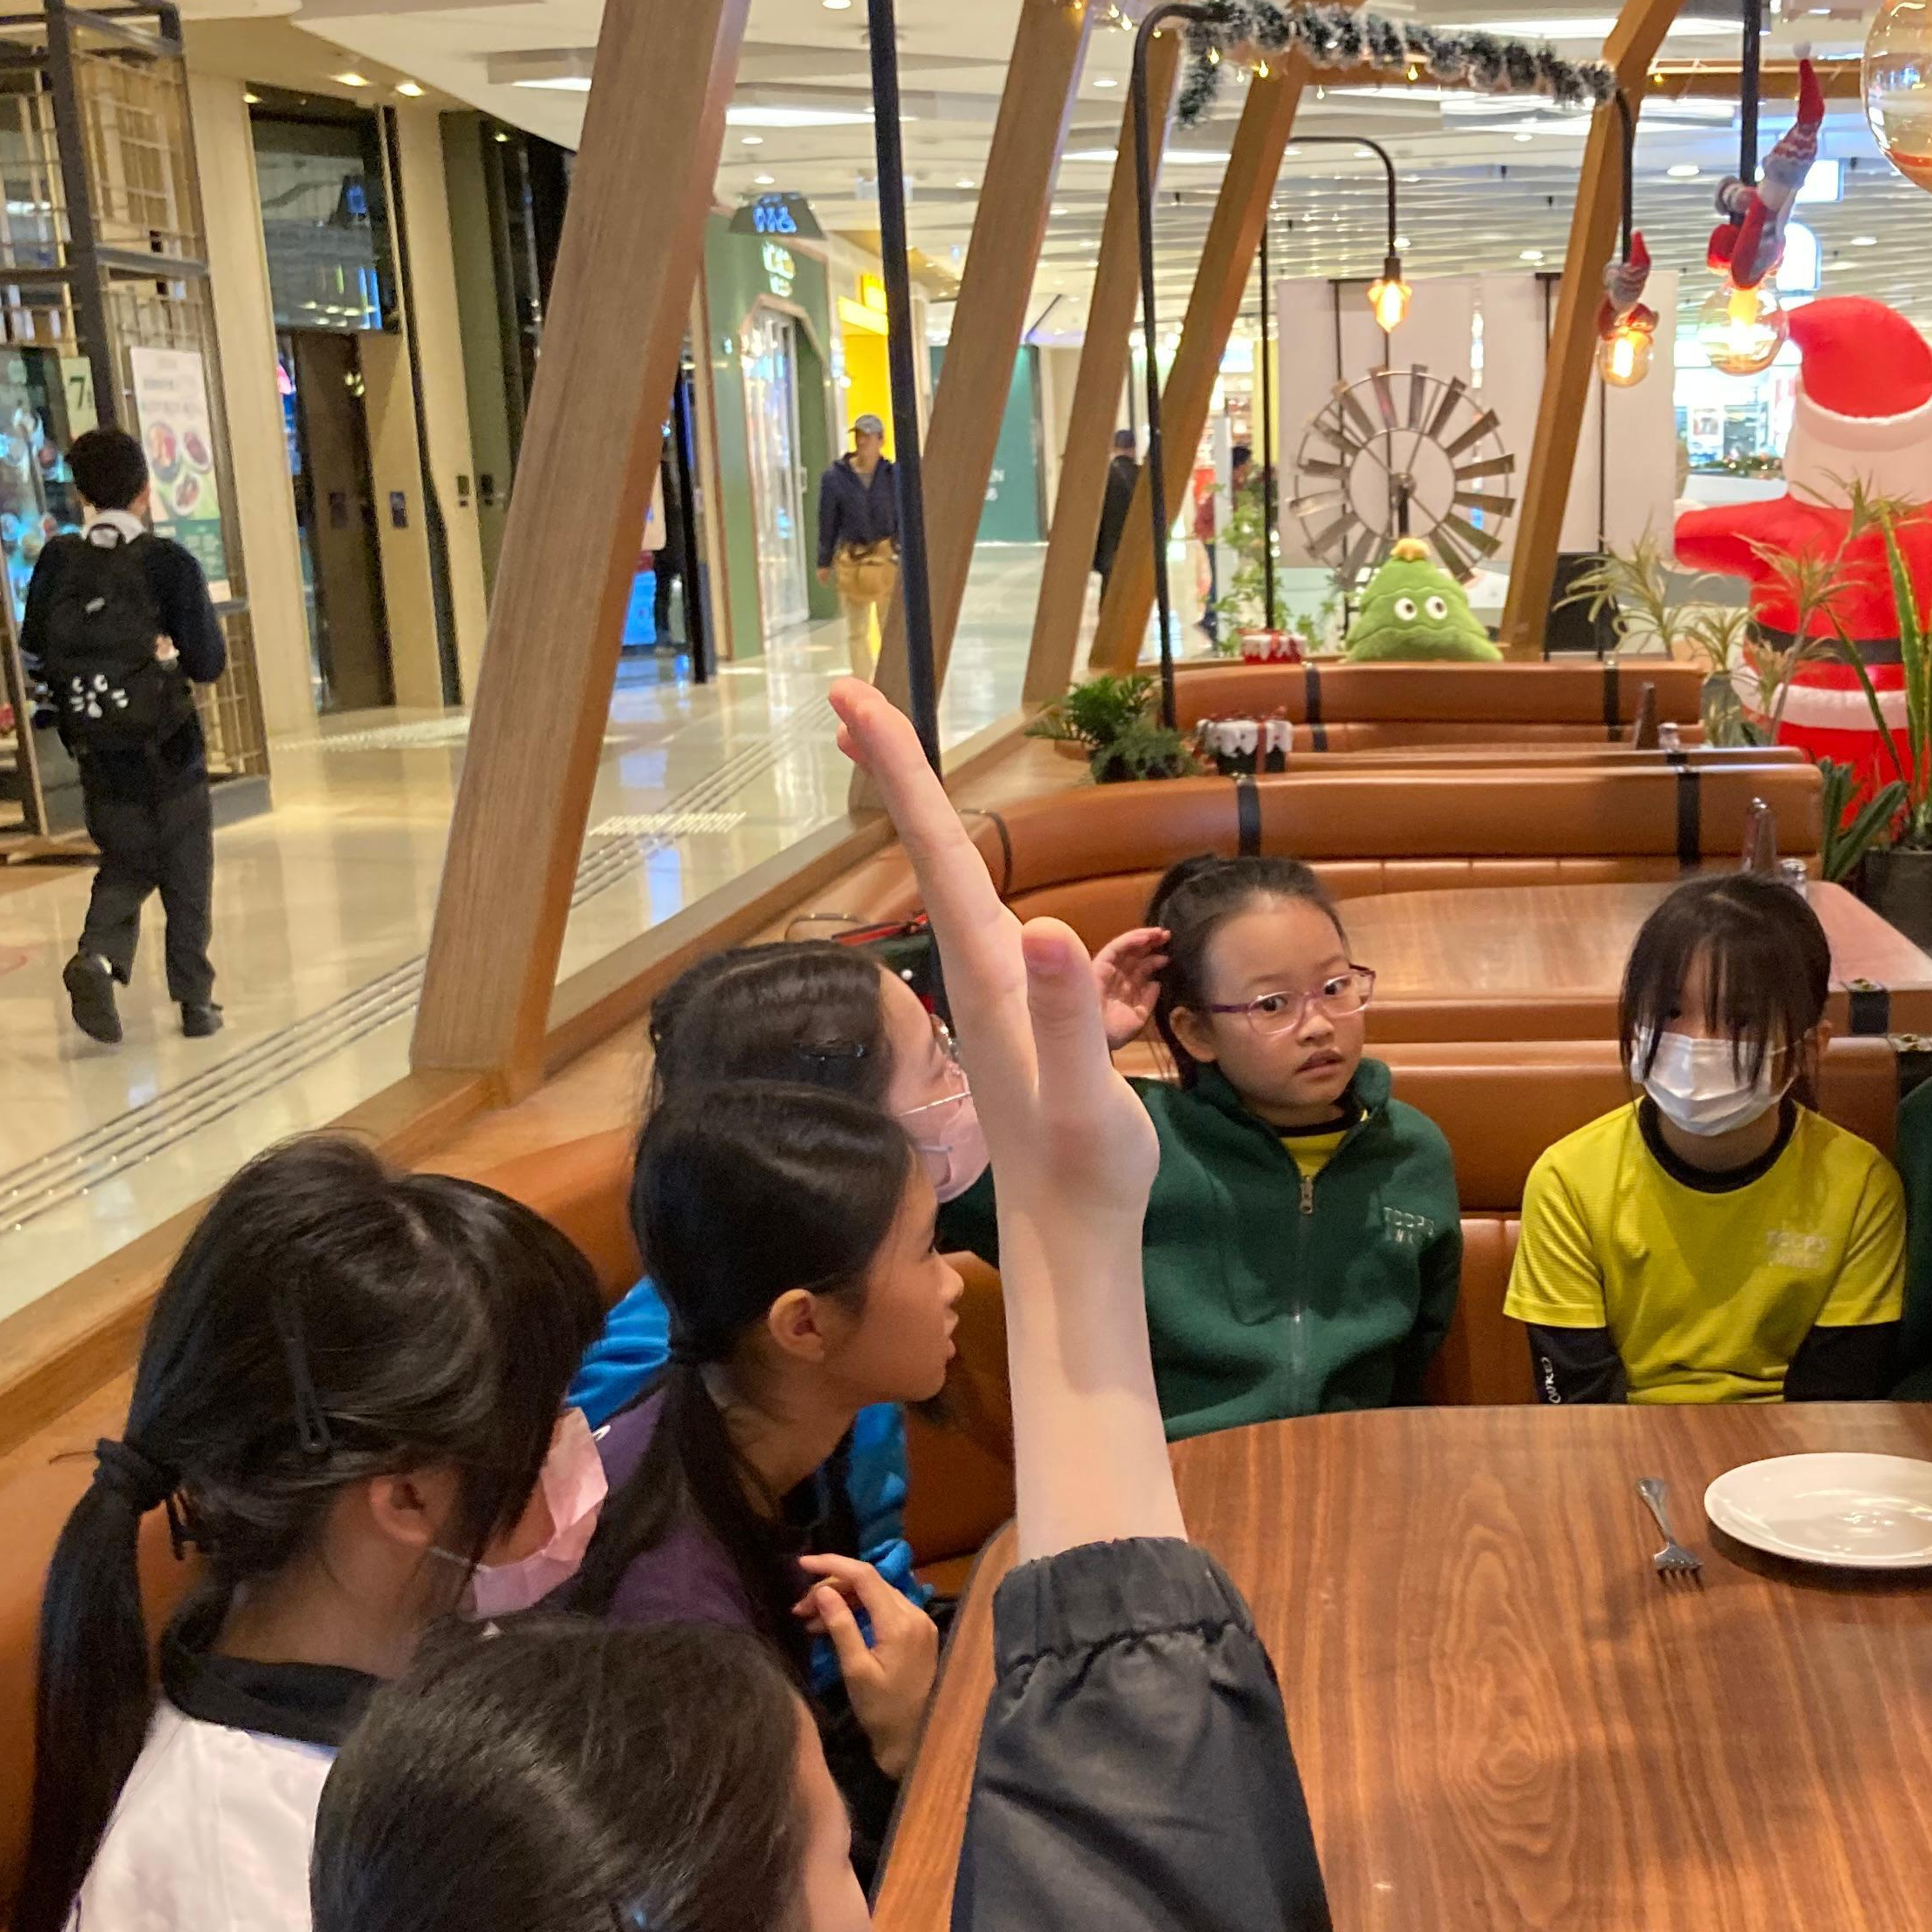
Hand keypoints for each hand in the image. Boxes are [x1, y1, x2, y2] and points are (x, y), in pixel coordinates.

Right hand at [797, 1553, 938, 1776]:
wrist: (912, 1736)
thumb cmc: (881, 1709)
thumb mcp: (855, 1669)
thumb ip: (841, 1626)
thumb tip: (824, 1591)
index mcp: (901, 1623)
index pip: (865, 1576)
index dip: (832, 1565)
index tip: (802, 1564)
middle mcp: (915, 1615)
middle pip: (869, 1583)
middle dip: (831, 1588)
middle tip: (800, 1609)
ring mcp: (919, 1622)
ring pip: (875, 1594)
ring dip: (842, 1600)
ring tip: (809, 1620)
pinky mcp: (916, 1632)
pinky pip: (884, 1609)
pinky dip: (857, 1611)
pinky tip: (832, 1625)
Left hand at [831, 677, 1180, 1552]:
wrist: (1072, 1235)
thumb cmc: (1084, 1169)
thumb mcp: (1086, 1094)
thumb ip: (1066, 1014)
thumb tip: (1044, 930)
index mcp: (991, 972)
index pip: (939, 850)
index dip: (900, 769)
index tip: (849, 696)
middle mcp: (978, 971)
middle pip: (929, 851)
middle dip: (892, 771)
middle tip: (845, 696)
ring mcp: (991, 993)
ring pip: (947, 880)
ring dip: (918, 814)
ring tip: (882, 753)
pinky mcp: (1010, 1015)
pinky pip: (978, 915)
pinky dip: (960, 869)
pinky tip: (964, 867)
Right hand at [1093, 925, 1168, 1049]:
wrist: (1094, 1038)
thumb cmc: (1113, 1034)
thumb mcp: (1138, 1018)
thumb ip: (1147, 1001)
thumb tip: (1156, 984)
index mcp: (1123, 991)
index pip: (1140, 970)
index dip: (1154, 961)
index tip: (1168, 956)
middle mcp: (1115, 978)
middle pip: (1135, 957)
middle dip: (1151, 946)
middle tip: (1167, 936)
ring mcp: (1106, 971)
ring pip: (1126, 949)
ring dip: (1144, 939)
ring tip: (1160, 933)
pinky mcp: (1098, 965)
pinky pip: (1115, 948)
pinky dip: (1130, 940)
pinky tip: (1145, 937)